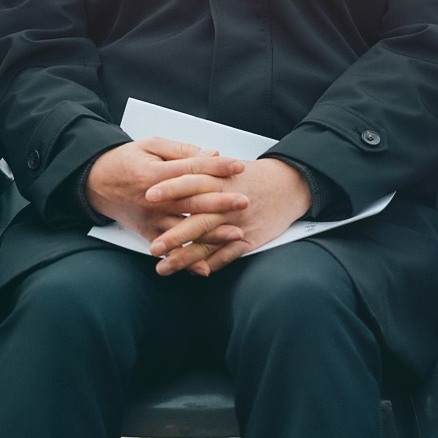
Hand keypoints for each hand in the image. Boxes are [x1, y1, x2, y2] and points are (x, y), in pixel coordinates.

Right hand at [86, 138, 250, 246]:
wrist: (95, 183)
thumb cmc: (124, 161)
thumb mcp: (150, 146)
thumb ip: (182, 151)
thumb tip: (212, 154)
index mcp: (154, 174)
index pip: (192, 170)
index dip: (217, 168)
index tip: (238, 167)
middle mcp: (153, 200)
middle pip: (192, 201)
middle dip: (221, 202)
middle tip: (244, 201)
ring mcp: (150, 219)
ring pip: (184, 229)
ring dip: (211, 234)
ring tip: (235, 234)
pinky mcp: (147, 233)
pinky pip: (169, 249)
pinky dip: (186, 259)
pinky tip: (205, 265)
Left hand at [147, 158, 312, 277]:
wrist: (289, 186)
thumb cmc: (253, 177)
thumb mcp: (226, 166)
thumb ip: (200, 168)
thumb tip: (172, 165)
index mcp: (220, 181)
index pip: (191, 182)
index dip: (170, 188)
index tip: (148, 196)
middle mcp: (227, 203)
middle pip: (198, 220)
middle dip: (174, 235)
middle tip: (152, 247)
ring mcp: (238, 223)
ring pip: (209, 243)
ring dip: (185, 257)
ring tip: (164, 266)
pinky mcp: (249, 239)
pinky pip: (228, 255)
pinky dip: (211, 264)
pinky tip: (195, 272)